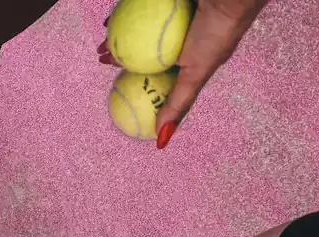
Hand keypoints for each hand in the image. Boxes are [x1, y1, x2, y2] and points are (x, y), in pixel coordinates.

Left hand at [98, 0, 268, 147]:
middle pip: (143, 51)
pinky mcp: (167, 4)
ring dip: (119, 35)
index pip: (154, 75)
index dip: (132, 80)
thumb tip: (160, 140)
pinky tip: (111, 19)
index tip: (114, 84)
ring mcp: (172, 20)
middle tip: (102, 58)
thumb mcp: (196, 73)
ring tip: (103, 40)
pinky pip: (141, 10)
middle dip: (120, 56)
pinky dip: (126, 14)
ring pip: (139, 31)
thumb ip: (178, 104)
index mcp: (188, 59)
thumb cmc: (217, 33)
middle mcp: (180, 40)